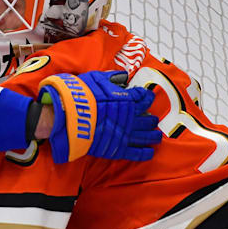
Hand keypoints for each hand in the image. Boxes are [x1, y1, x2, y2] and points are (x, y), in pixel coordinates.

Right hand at [38, 70, 161, 162]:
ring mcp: (125, 134)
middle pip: (147, 118)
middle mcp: (130, 117)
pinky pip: (136, 153)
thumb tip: (122, 76)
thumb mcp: (96, 79)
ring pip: (146, 136)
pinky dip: (145, 153)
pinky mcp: (118, 149)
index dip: (146, 97)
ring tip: (157, 136)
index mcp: (126, 100)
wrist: (70, 116)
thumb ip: (111, 78)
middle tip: (152, 119)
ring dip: (153, 135)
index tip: (147, 97)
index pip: (143, 98)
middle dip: (151, 119)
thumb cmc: (81, 96)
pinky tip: (150, 152)